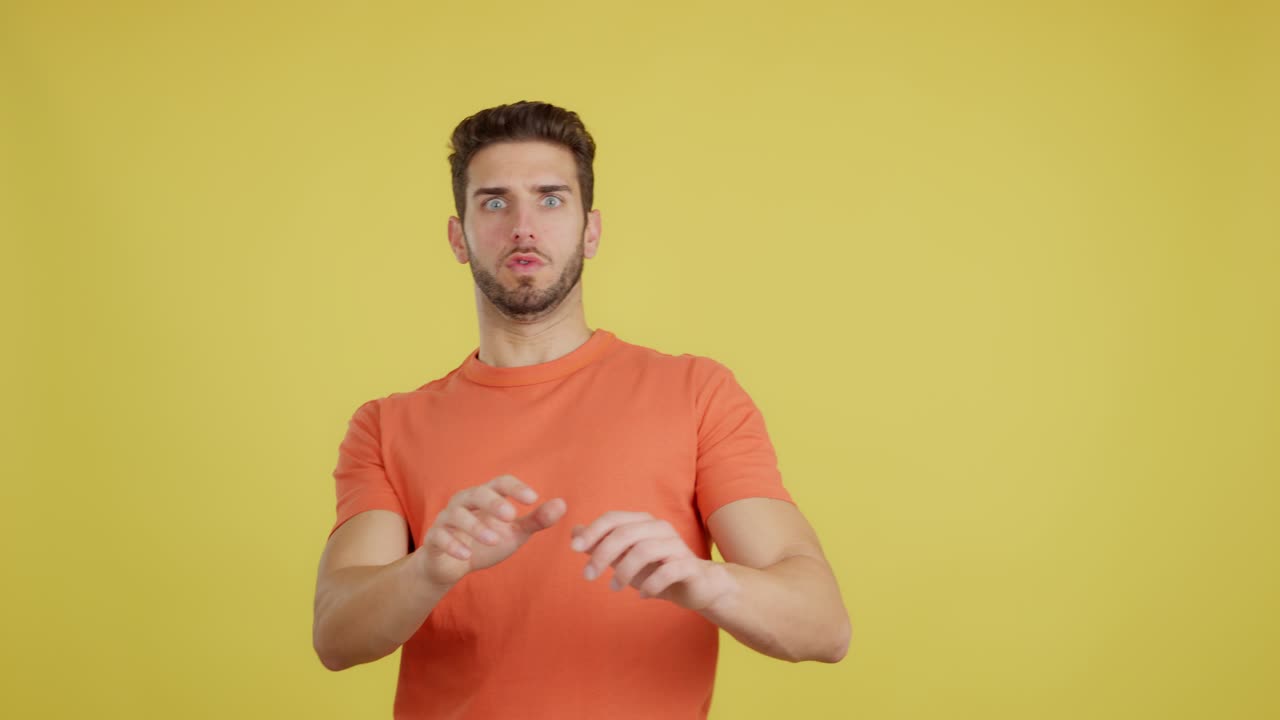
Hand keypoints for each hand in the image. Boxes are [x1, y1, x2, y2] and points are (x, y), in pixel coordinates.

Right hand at [418, 474, 565, 588]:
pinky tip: (466, 554)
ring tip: (493, 540)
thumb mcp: (514, 533)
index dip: (516, 488)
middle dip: (494, 503)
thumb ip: (536, 520)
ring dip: (475, 526)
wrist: (451, 566)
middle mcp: (465, 502)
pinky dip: (452, 544)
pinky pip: (439, 536)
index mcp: (486, 497)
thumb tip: (563, 504)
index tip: (533, 498)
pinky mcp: (434, 537)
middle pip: (477, 493)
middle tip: (511, 516)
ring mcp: (447, 519)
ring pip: (457, 514)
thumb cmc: (485, 542)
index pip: (500, 483)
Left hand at [571, 511, 737, 610]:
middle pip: (625, 534)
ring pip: (645, 550)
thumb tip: (574, 532)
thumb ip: (601, 544)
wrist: (696, 586)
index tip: (574, 549)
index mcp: (643, 522)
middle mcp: (660, 528)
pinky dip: (651, 584)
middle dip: (603, 555)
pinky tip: (643, 595)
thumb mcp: (623, 558)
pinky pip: (668, 571)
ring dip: (624, 571)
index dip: (592, 531)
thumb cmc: (655, 570)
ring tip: (615, 588)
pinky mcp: (689, 565)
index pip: (613, 519)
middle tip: (588, 576)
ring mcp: (676, 545)